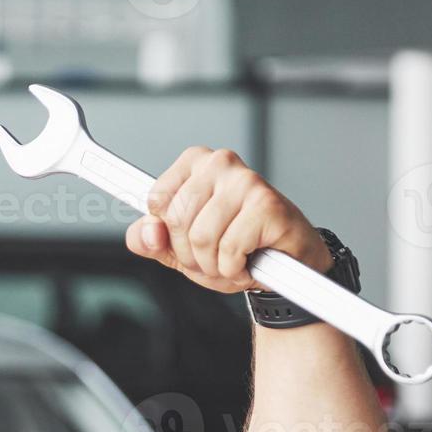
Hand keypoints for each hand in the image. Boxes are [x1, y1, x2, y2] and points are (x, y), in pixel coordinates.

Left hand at [126, 147, 333, 293]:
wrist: (285, 267)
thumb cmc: (235, 249)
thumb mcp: (180, 248)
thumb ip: (151, 240)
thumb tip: (147, 232)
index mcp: (195, 163)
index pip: (157, 200)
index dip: (169, 233)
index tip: (191, 238)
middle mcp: (220, 163)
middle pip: (177, 220)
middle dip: (192, 253)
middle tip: (216, 254)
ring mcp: (245, 180)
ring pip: (201, 237)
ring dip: (214, 264)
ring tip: (234, 258)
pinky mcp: (267, 204)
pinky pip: (228, 249)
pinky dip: (235, 269)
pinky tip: (250, 261)